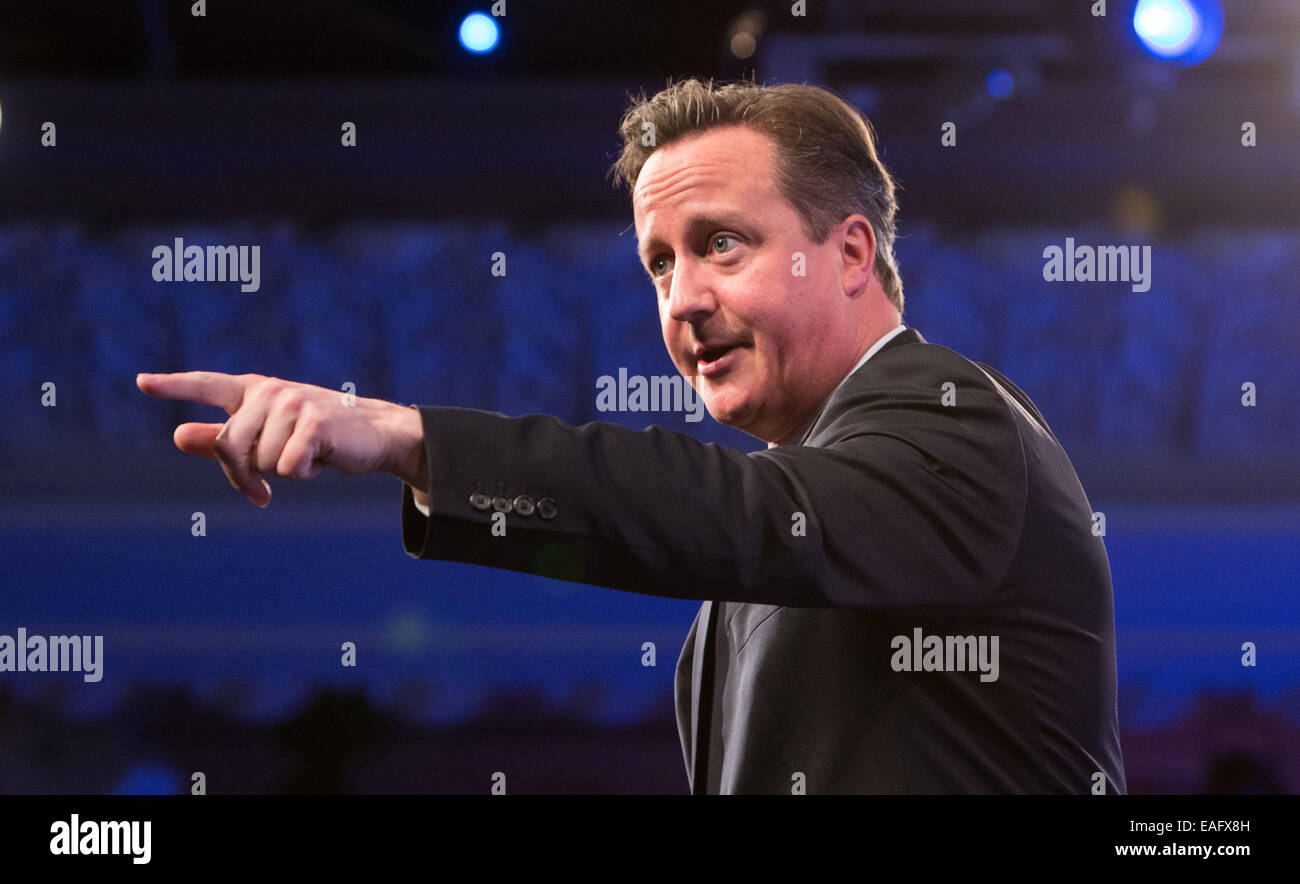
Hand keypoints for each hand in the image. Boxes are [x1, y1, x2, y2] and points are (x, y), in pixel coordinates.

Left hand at [136, 371, 426, 506]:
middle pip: (229, 445)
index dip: (174, 386)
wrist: (376, 434)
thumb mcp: (270, 436)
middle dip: (242, 475)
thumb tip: (177, 435)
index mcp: (255, 391)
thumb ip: (224, 436)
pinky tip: (321, 460)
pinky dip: (303, 473)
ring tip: (306, 458)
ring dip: (280, 473)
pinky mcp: (314, 423)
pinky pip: (287, 467)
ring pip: (260, 460)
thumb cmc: (320, 437)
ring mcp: (292, 404)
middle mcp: (270, 391)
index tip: (142, 383)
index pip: (208, 385)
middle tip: (260, 493)